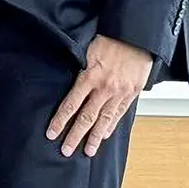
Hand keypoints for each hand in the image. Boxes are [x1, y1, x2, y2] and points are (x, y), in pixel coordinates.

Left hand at [47, 35, 154, 157]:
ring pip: (104, 120)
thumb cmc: (110, 39)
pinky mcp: (132, 93)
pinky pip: (119, 113)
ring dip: (95, 137)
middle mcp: (104, 88)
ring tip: (88, 151)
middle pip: (86, 117)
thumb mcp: (87, 51)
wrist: (137, 36)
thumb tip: (69, 85)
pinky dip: (111, 126)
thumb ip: (80, 70)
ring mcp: (119, 93)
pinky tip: (105, 135)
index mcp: (89, 76)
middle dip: (75, 136)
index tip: (52, 133)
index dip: (60, 121)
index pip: (71, 104)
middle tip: (66, 150)